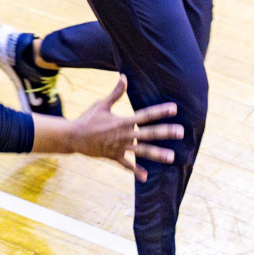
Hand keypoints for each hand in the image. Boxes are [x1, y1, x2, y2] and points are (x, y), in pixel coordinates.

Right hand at [67, 76, 181, 181]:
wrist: (73, 136)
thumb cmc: (87, 118)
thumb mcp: (101, 105)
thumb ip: (115, 93)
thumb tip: (124, 77)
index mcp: (122, 121)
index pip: (145, 115)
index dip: (159, 111)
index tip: (174, 108)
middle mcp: (123, 135)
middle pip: (148, 134)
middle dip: (165, 132)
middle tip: (180, 132)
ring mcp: (119, 147)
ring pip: (141, 151)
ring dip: (156, 154)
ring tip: (171, 157)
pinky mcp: (113, 156)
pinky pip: (126, 165)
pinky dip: (135, 171)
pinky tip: (145, 177)